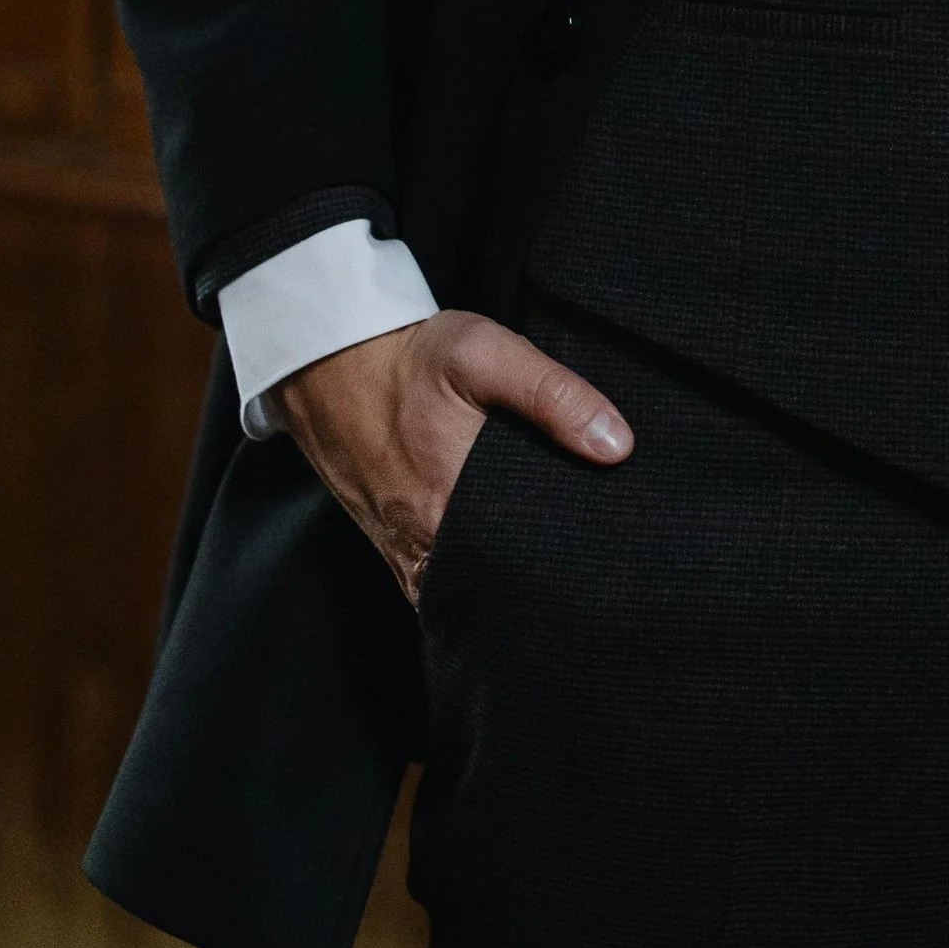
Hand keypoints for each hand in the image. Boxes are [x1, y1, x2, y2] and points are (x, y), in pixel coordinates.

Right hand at [271, 309, 631, 604]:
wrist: (331, 363)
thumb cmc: (412, 357)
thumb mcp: (485, 353)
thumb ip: (552, 396)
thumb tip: (617, 446)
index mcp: (452, 499)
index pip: (528, 560)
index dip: (569, 564)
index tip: (608, 556)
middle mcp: (423, 541)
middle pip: (499, 585)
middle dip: (544, 584)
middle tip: (592, 572)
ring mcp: (403, 552)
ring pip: (465, 595)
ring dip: (504, 590)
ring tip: (554, 579)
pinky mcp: (391, 549)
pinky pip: (434, 590)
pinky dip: (468, 587)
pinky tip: (501, 575)